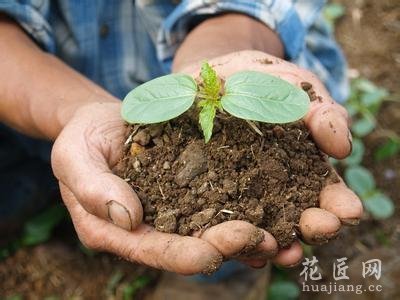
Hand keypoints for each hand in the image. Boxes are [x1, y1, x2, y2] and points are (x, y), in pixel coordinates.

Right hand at [51, 102, 300, 273]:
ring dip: (248, 237)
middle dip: (228, 247)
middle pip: (192, 247)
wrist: (106, 121)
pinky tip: (276, 212)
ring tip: (282, 234)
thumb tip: (126, 217)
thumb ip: (91, 186)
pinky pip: (222, 204)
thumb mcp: (73, 154)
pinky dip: (249, 210)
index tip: (217, 251)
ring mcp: (174, 212)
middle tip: (266, 239)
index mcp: (116, 229)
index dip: (185, 254)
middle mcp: (150, 229)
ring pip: (214, 232)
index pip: (154, 249)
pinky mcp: (193, 191)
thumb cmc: (85, 136)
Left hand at [177, 50, 362, 261]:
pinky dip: (220, 236)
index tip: (347, 211)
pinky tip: (225, 244)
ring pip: (255, 230)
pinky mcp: (203, 198)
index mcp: (301, 170)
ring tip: (276, 249)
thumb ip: (319, 113)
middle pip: (294, 221)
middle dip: (310, 229)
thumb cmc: (258, 82)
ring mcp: (237, 198)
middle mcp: (272, 193)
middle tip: (318, 228)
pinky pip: (211, 223)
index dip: (339, 206)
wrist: (209, 78)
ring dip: (268, 244)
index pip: (325, 195)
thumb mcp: (292, 87)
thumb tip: (342, 148)